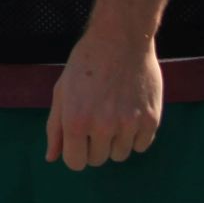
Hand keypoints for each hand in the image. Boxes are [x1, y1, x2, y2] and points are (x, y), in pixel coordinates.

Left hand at [46, 26, 160, 169]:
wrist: (120, 39)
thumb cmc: (85, 65)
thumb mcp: (62, 92)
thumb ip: (55, 128)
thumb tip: (52, 157)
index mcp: (76, 122)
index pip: (76, 163)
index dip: (76, 152)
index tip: (80, 139)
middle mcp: (103, 127)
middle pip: (98, 160)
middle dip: (95, 145)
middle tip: (97, 119)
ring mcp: (129, 124)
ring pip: (121, 155)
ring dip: (116, 141)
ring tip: (114, 113)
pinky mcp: (151, 120)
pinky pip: (141, 146)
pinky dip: (136, 136)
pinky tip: (131, 113)